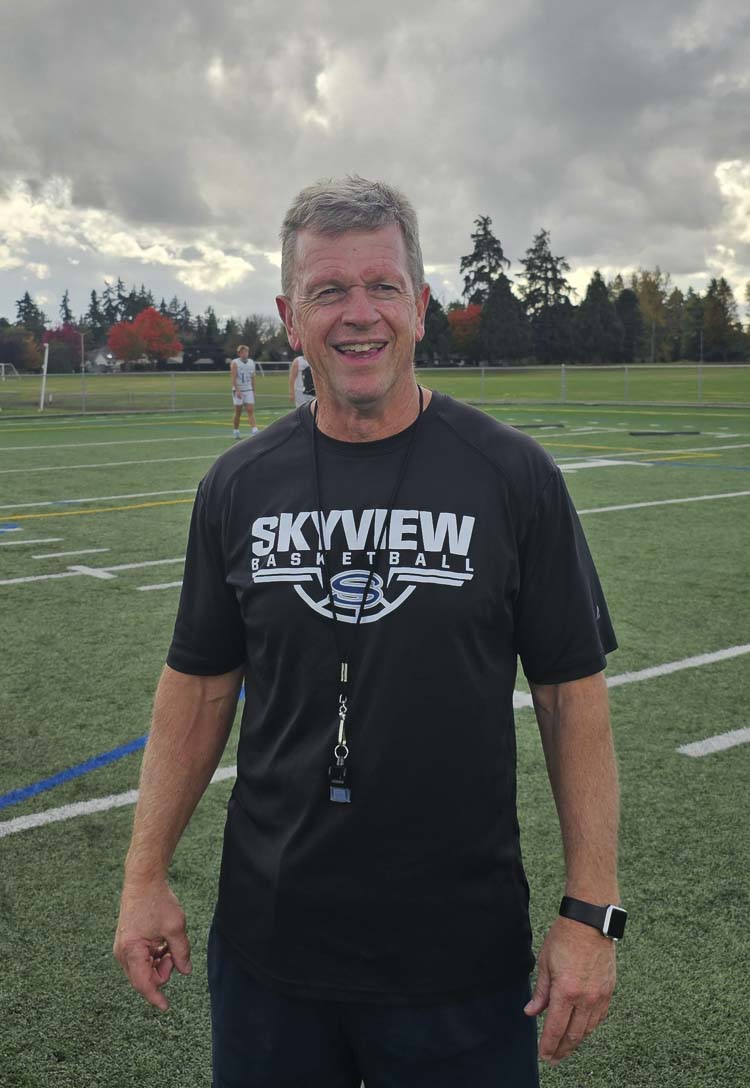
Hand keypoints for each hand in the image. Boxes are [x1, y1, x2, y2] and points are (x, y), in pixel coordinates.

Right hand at [113, 877, 191, 1010]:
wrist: (143, 881)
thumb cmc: (158, 901)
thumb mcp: (175, 927)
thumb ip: (181, 952)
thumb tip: (186, 972)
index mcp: (131, 951)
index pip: (143, 983)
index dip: (156, 997)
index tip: (166, 1007)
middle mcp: (122, 953)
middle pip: (143, 978)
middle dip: (161, 972)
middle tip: (173, 954)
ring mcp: (122, 948)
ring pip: (143, 969)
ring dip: (159, 963)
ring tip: (168, 944)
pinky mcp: (126, 943)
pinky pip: (141, 960)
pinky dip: (154, 956)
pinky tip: (162, 943)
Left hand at [524, 916, 615, 1065]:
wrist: (590, 923)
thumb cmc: (564, 938)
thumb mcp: (545, 963)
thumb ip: (540, 993)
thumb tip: (531, 1012)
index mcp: (566, 991)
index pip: (555, 1028)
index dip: (548, 1045)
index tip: (544, 1056)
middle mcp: (585, 998)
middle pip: (574, 1034)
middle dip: (562, 1049)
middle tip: (554, 1058)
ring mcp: (600, 996)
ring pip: (588, 1029)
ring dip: (576, 1041)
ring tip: (566, 1047)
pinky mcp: (609, 990)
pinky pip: (600, 1017)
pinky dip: (590, 1027)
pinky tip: (582, 1029)